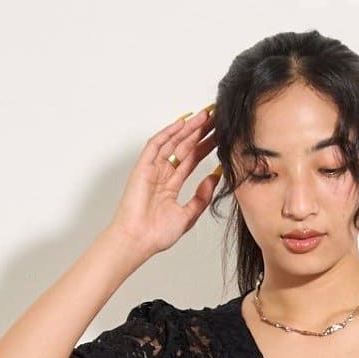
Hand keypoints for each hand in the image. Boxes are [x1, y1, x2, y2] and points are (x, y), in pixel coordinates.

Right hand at [108, 106, 222, 260]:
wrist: (138, 240)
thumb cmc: (156, 234)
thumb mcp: (188, 216)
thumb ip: (202, 197)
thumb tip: (215, 178)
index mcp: (171, 187)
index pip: (192, 160)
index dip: (205, 147)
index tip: (220, 136)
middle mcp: (162, 175)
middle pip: (184, 148)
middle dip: (200, 133)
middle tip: (216, 119)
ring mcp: (152, 170)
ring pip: (173, 143)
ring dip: (188, 128)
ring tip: (205, 116)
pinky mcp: (143, 167)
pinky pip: (155, 145)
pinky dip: (168, 133)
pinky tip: (182, 123)